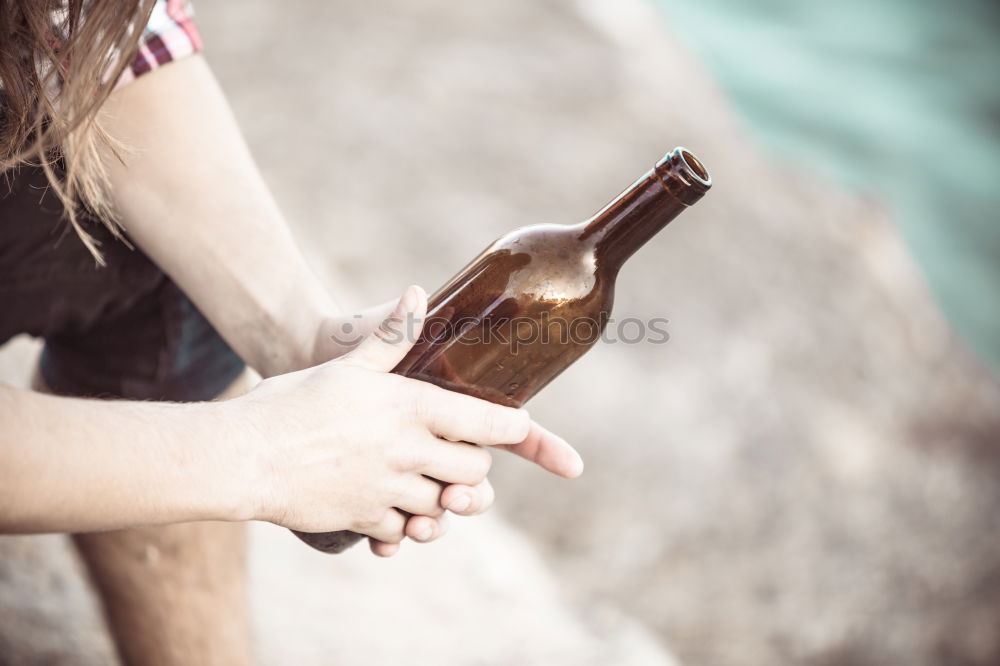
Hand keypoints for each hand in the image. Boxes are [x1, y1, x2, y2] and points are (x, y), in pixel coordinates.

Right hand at [232, 286, 540, 548]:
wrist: (244, 456)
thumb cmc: (293, 402)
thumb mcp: (347, 364)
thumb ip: (391, 335)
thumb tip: (417, 292)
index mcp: (410, 408)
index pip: (487, 423)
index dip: (513, 429)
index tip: (521, 427)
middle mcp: (408, 451)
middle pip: (475, 472)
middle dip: (473, 468)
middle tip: (457, 456)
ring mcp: (388, 489)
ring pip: (442, 507)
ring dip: (440, 499)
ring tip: (426, 483)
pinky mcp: (365, 519)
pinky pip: (403, 532)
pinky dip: (403, 526)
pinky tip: (390, 508)